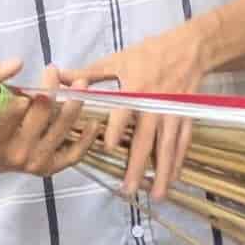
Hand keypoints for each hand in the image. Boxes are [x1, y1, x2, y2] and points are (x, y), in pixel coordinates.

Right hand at [0, 58, 95, 177]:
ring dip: (72, 108)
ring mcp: (33, 166)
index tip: (22, 96)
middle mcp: (12, 159)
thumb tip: (17, 63)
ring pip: (58, 135)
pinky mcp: (51, 168)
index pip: (2, 129)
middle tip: (52, 69)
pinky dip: (86, 140)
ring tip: (80, 85)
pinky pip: (73, 155)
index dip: (12, 114)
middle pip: (35, 125)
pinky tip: (94, 121)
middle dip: (46, 95)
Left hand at [66, 27, 209, 202]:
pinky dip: (179, 162)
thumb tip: (56, 78)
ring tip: (155, 195)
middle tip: (127, 190)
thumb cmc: (148, 54)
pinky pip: (183, 143)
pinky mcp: (186, 116)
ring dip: (161, 172)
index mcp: (136, 88)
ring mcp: (173, 113)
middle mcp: (155, 104)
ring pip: (167, 147)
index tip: (106, 148)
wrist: (188, 48)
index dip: (116, 129)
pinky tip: (173, 180)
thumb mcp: (117, 60)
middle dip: (137, 166)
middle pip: (146, 139)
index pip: (124, 111)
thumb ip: (87, 74)